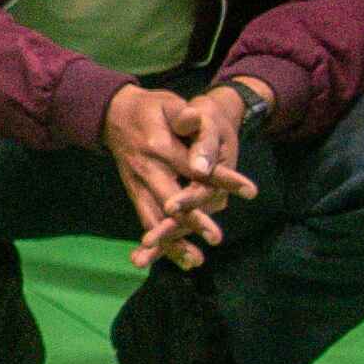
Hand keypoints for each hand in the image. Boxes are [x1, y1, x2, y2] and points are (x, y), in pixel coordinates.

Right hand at [100, 79, 251, 271]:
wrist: (113, 113)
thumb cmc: (150, 108)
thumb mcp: (168, 103)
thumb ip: (184, 115)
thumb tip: (196, 119)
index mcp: (159, 147)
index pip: (195, 166)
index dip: (223, 178)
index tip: (250, 190)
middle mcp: (147, 170)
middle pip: (171, 200)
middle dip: (193, 220)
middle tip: (216, 238)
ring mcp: (138, 184)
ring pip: (155, 217)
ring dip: (173, 241)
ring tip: (196, 261)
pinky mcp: (135, 193)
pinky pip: (146, 220)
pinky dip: (161, 244)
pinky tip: (181, 260)